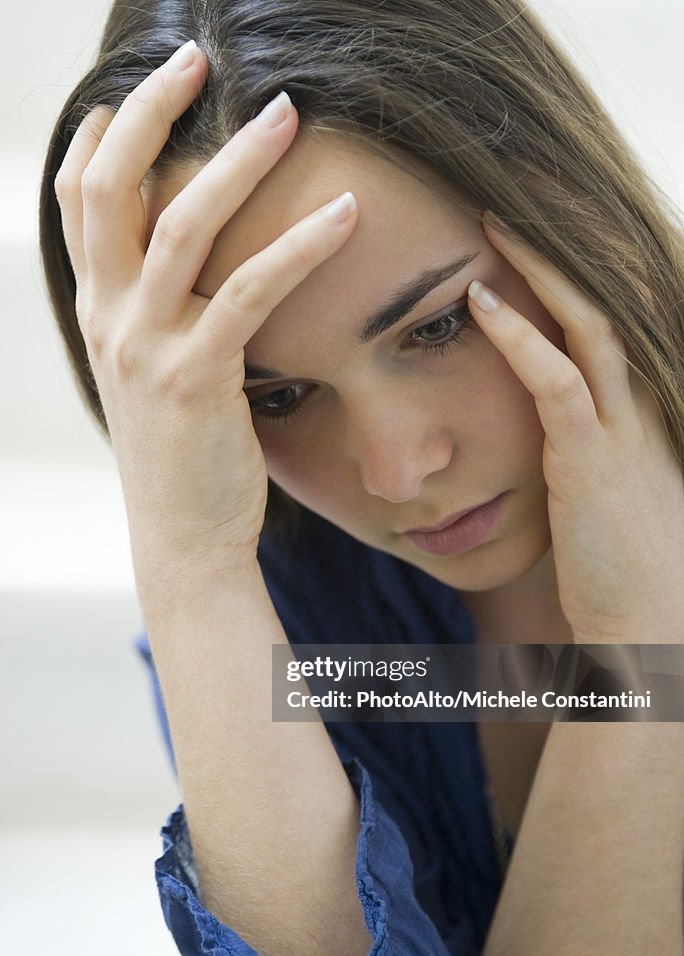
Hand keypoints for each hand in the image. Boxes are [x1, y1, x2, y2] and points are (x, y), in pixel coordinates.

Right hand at [53, 42, 357, 576]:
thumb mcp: (152, 374)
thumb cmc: (182, 456)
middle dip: (149, 112)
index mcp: (98, 312)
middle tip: (198, 58)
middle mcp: (109, 319)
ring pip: (180, 226)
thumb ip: (157, 316)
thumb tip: (190, 270)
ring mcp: (145, 347)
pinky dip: (298, 245)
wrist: (183, 537)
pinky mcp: (197, 377)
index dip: (101, 138)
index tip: (133, 93)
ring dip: (235, 161)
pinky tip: (345, 213)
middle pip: (110, 189)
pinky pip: (247, 292)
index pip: (78, 203)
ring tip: (287, 112)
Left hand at [467, 212, 683, 641]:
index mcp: (639, 410)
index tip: (533, 228)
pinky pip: (558, 382)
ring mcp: (622, 429)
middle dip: (563, 242)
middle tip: (518, 193)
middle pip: (606, 299)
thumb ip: (580, 454)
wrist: (653, 627)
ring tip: (492, 221)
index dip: (575, 267)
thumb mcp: (606, 496)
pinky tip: (481, 303)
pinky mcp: (593, 461)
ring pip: (587, 323)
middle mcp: (639, 406)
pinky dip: (520, 338)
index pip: (610, 318)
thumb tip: (545, 436)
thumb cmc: (621, 571)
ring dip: (539, 267)